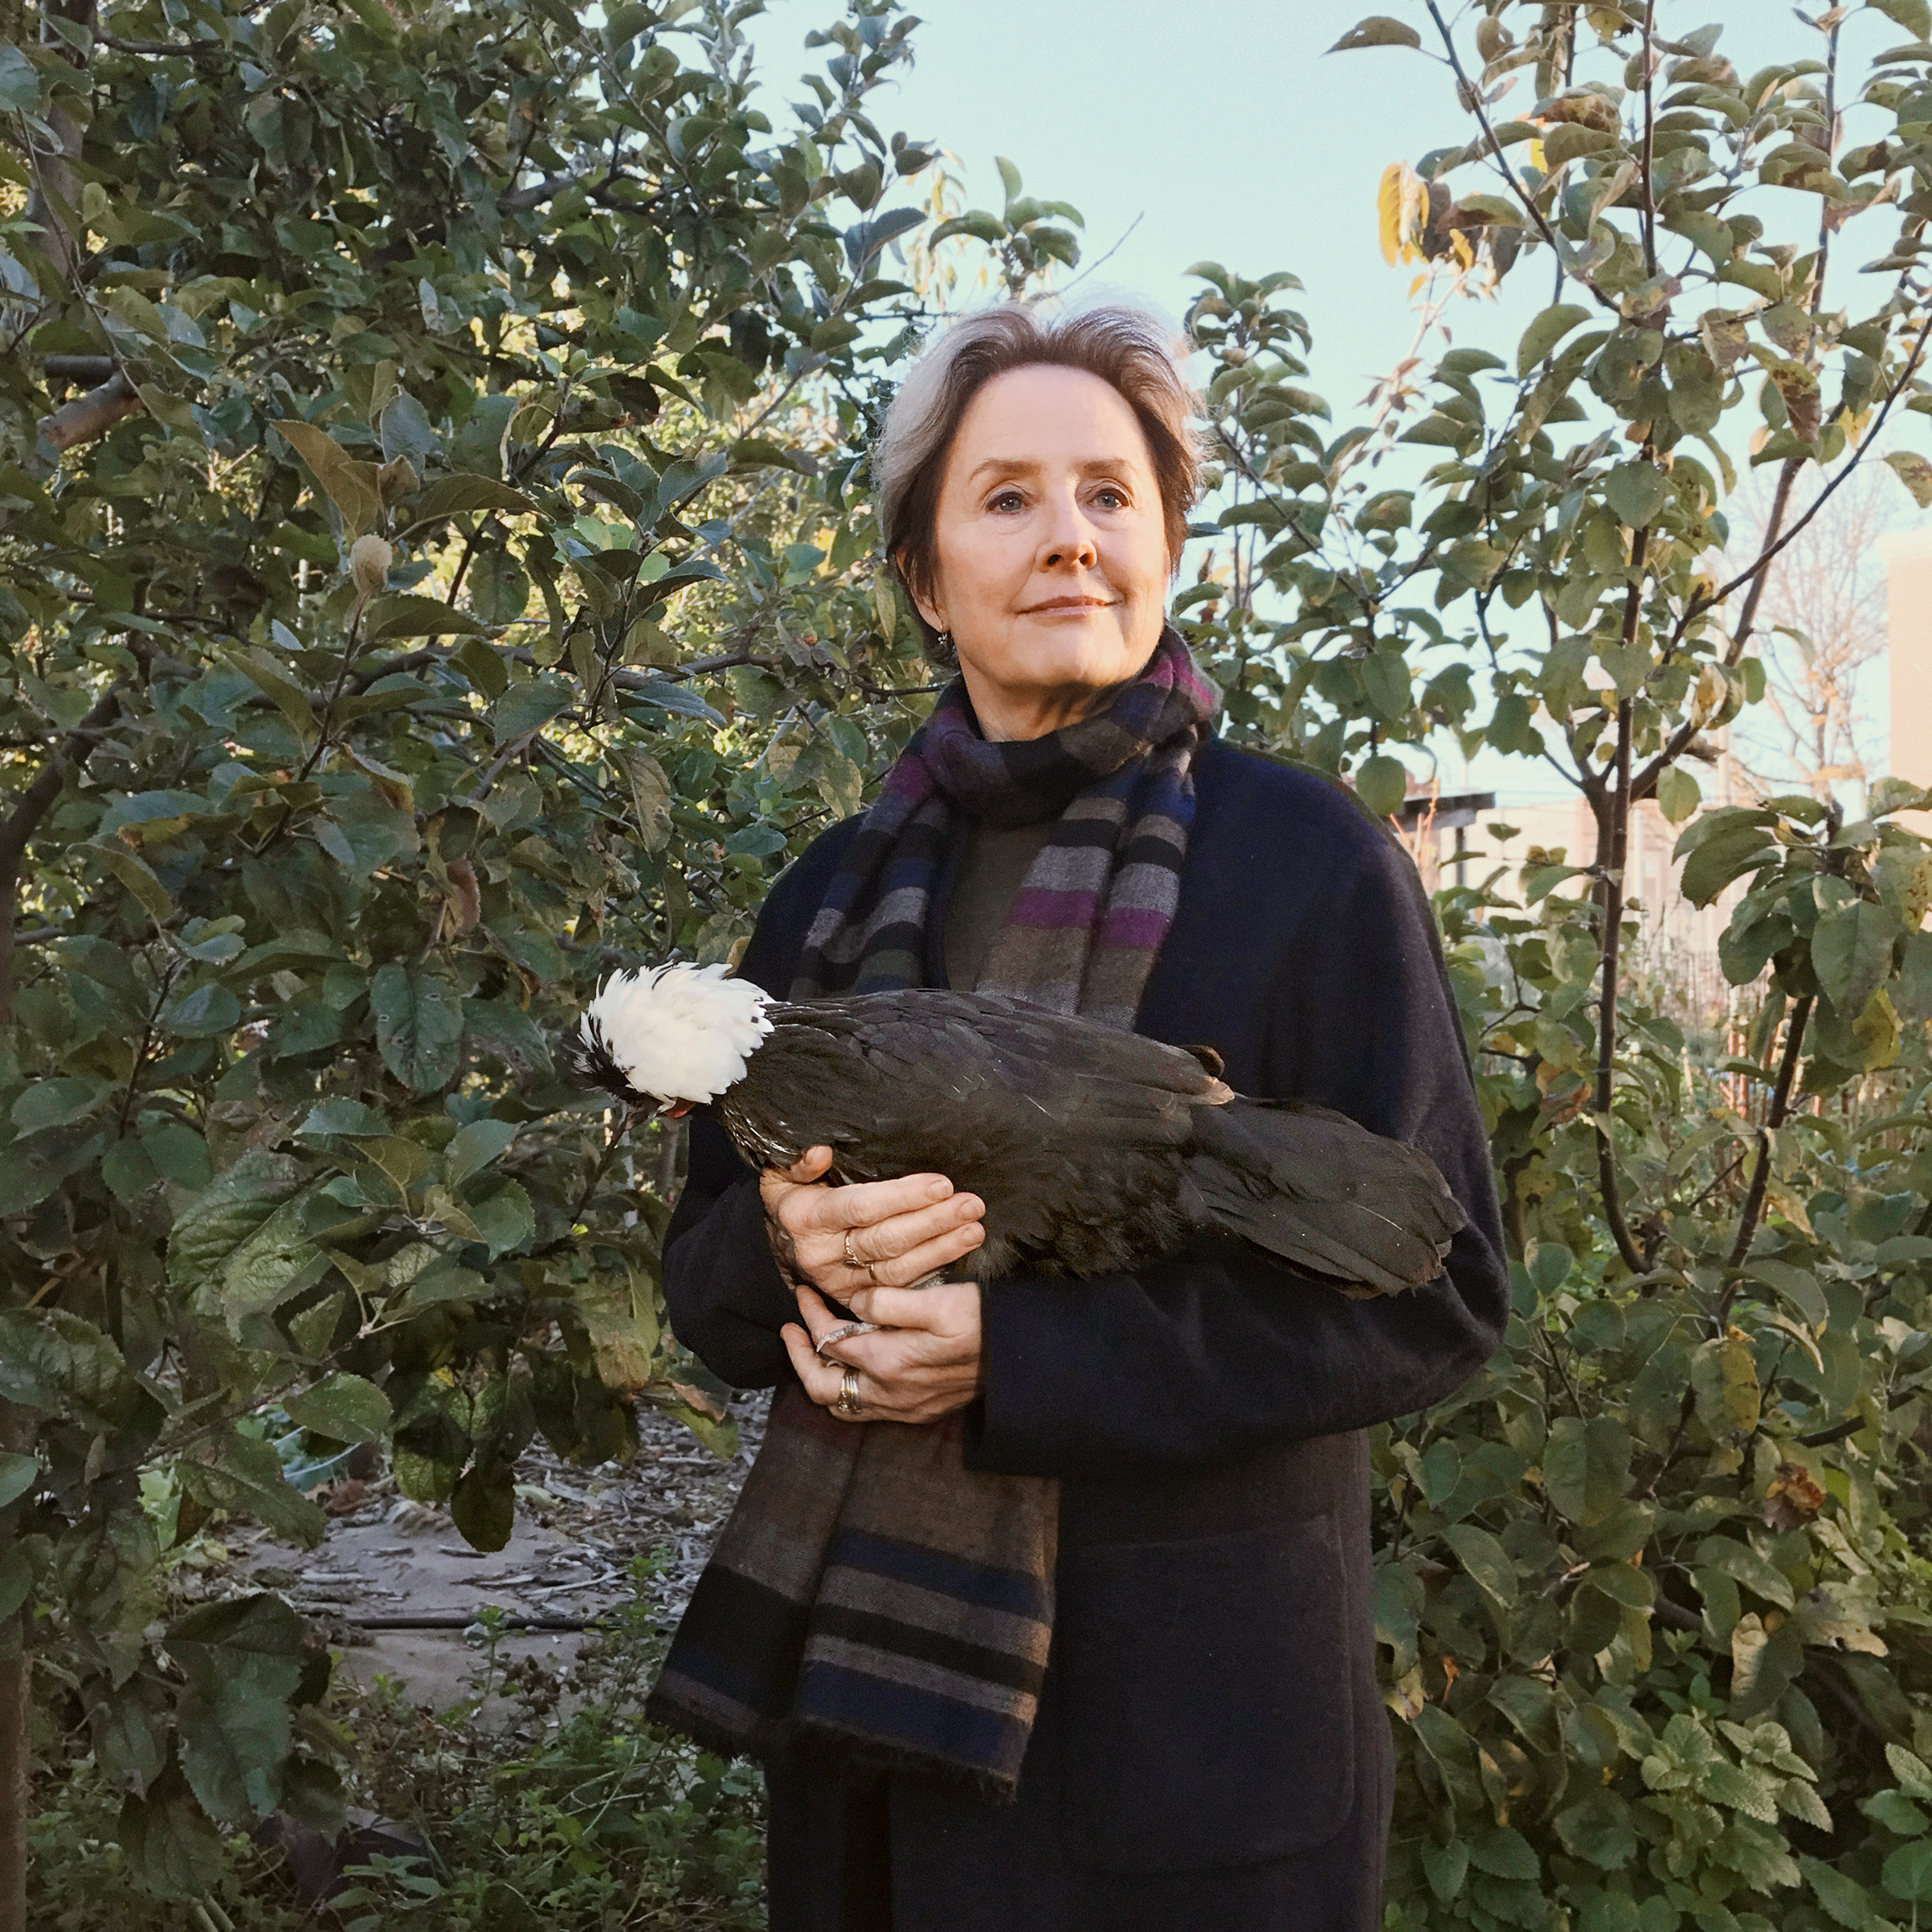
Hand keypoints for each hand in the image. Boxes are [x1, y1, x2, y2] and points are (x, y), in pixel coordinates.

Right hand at [759, 1145, 984, 1299]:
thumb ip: (799, 1163)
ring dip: (941, 1249)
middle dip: (933, 1223)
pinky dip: (931, 1271)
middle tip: (972, 1206)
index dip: (903, 1197)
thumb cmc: (789, 1198)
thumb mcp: (780, 1174)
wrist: (778, 1245)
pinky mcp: (857, 1299)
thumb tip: (821, 1152)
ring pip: (897, 1268)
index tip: (942, 1185)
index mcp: (805, 1219)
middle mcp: (821, 1255)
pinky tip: (957, 1252)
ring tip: (974, 1229)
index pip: (861, 1207)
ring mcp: (840, 1282)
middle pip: (885, 1240)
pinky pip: (898, 1287)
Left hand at [782, 1280, 983, 1424]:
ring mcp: (903, 1408)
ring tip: (817, 1349)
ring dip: (823, 1377)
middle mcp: (889, 1394)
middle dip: (800, 1357)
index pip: (830, 1343)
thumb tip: (855, 1302)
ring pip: (843, 1405)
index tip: (803, 1293)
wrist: (1021, 1358)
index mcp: (887, 1363)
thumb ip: (888, 1300)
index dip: (810, 1316)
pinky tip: (855, 1368)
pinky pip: (867, 1411)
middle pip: (823, 1388)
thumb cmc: (982, 1323)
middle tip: (792, 1329)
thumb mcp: (937, 1299)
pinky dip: (848, 1390)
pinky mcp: (918, 1412)